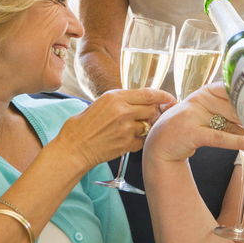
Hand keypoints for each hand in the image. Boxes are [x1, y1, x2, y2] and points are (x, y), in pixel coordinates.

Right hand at [57, 88, 174, 169]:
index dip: (163, 96)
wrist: (73, 148)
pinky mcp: (126, 144)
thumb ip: (119, 100)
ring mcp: (126, 128)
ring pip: (147, 126)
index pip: (148, 94)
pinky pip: (142, 141)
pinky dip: (138, 141)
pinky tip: (127, 140)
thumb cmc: (82, 125)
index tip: (170, 98)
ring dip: (145, 128)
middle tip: (152, 116)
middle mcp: (123, 111)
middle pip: (152, 109)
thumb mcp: (99, 103)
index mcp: (115, 97)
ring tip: (132, 130)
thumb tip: (136, 100)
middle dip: (155, 113)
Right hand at [144, 82, 243, 162]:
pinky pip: (221, 137)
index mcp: (205, 91)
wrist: (161, 144)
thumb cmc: (187, 128)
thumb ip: (227, 114)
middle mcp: (199, 99)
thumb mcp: (207, 115)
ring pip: (230, 119)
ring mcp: (194, 115)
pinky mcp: (192, 132)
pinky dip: (238, 141)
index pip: (233, 87)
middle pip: (234, 104)